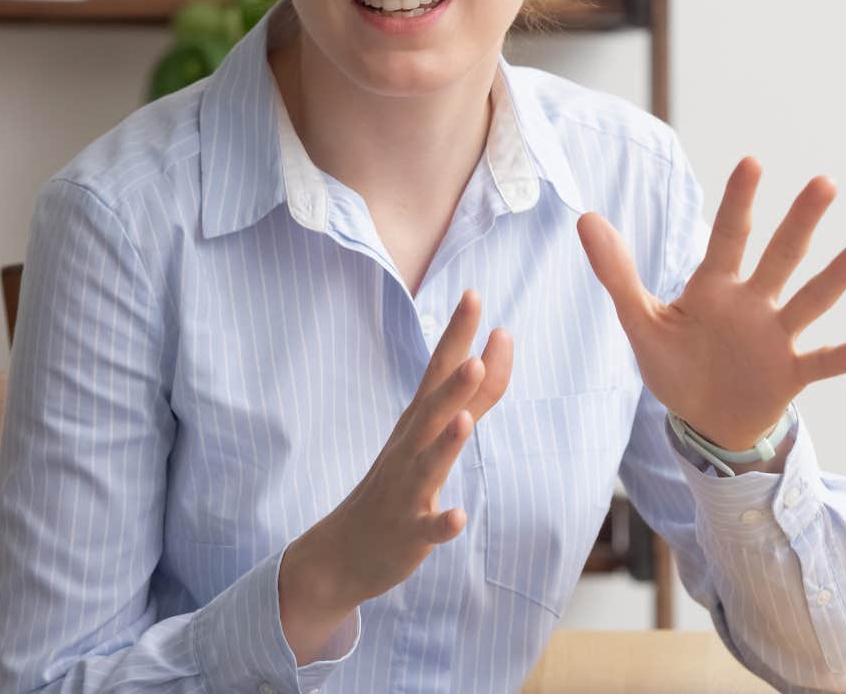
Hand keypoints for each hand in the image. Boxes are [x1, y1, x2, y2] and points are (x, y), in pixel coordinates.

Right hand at [278, 290, 510, 661]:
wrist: (346, 550)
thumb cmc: (398, 484)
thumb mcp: (433, 435)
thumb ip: (475, 394)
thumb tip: (500, 344)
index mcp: (417, 423)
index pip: (438, 371)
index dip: (456, 335)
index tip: (473, 295)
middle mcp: (408, 449)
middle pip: (431, 411)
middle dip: (454, 384)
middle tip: (477, 352)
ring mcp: (405, 492)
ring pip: (427, 464)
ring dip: (447, 443)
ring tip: (465, 419)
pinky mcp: (407, 533)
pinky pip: (426, 529)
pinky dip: (442, 523)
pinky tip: (458, 517)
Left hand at [577, 157, 845, 451]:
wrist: (702, 421)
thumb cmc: (675, 365)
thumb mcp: (640, 321)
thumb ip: (617, 273)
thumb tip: (586, 217)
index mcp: (715, 287)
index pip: (727, 236)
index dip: (738, 201)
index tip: (752, 161)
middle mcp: (753, 303)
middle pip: (779, 256)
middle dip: (800, 220)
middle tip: (824, 183)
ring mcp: (776, 338)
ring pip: (811, 300)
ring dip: (838, 274)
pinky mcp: (790, 375)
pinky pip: (822, 362)